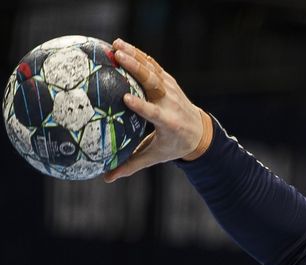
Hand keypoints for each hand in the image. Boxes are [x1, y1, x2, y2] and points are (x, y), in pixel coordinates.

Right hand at [103, 38, 211, 181]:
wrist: (199, 131)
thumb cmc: (173, 146)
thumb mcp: (155, 156)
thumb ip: (131, 165)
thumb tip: (107, 178)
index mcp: (167, 122)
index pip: (153, 112)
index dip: (141, 105)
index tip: (126, 98)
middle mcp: (170, 102)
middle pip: (153, 82)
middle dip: (136, 68)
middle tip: (117, 56)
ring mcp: (170, 89)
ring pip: (153, 69)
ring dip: (135, 55)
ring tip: (115, 44)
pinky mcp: (168, 81)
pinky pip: (153, 66)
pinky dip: (139, 55)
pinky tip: (120, 45)